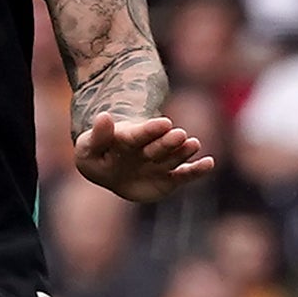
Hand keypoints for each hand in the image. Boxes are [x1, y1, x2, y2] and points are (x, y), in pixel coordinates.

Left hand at [72, 112, 215, 202]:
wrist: (111, 172)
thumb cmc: (98, 158)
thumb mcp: (88, 150)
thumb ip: (98, 136)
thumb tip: (103, 117)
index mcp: (128, 140)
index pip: (139, 134)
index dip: (150, 130)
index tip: (164, 123)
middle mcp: (148, 149)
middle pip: (159, 146)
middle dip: (168, 142)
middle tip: (179, 135)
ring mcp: (160, 163)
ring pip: (173, 158)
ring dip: (183, 151)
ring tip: (193, 144)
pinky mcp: (168, 180)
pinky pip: (183, 175)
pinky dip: (196, 170)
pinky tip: (209, 163)